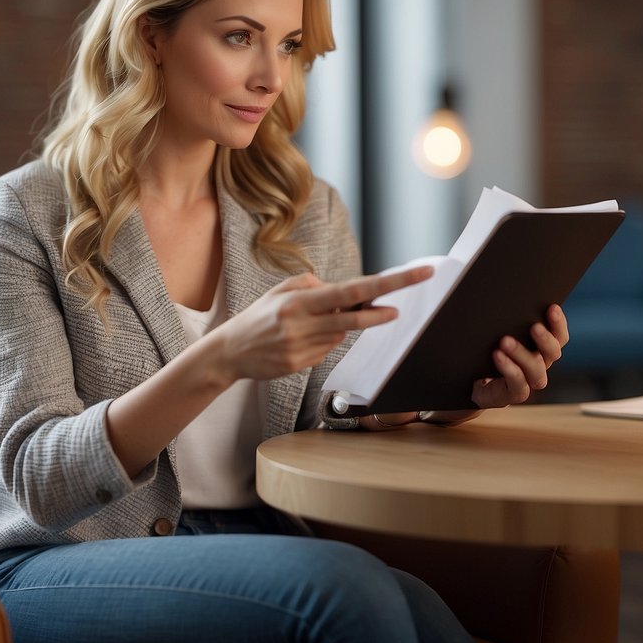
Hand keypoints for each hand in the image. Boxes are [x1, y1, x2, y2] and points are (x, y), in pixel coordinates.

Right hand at [208, 266, 433, 382]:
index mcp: (299, 301)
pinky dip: (322, 341)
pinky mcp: (301, 366)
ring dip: (338, 326)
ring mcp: (303, 348)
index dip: (386, 284)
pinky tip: (298, 340)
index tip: (413, 276)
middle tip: (404, 304)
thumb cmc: (259, 317)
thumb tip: (345, 293)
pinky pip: (326, 350)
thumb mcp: (281, 291)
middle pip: (354, 318)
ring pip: (340, 335)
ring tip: (310, 322)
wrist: (229, 352)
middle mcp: (302, 324)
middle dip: (382, 311)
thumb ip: (313, 285)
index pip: (351, 291)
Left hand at [471, 304, 568, 408]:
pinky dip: (509, 369)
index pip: (559, 336)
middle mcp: (540, 365)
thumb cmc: (486, 352)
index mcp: (541, 348)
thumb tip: (505, 293)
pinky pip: (518, 384)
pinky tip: (498, 356)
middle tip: (534, 326)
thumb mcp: (497, 333)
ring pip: (536, 369)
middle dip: (545, 339)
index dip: (558, 323)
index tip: (552, 307)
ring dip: (522, 354)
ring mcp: (529, 382)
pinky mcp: (514, 395)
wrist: (470, 382)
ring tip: (505, 341)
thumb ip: (508, 320)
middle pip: (553, 352)